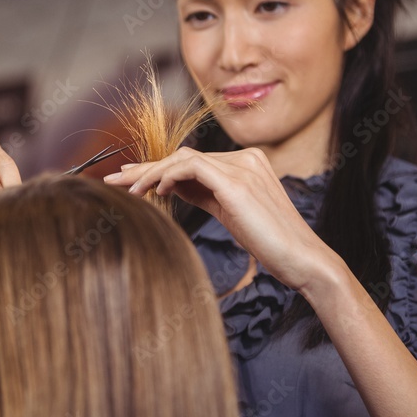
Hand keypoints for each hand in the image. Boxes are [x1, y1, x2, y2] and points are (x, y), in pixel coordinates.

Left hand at [104, 146, 339, 291]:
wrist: (302, 260)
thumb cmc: (269, 243)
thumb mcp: (230, 213)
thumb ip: (204, 195)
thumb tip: (170, 186)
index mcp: (246, 163)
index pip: (192, 161)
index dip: (157, 169)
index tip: (130, 179)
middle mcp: (245, 158)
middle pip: (183, 156)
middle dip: (146, 168)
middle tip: (114, 179)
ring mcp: (243, 167)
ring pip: (183, 159)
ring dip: (151, 173)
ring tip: (130, 191)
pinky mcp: (238, 182)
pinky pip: (192, 168)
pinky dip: (169, 176)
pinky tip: (155, 190)